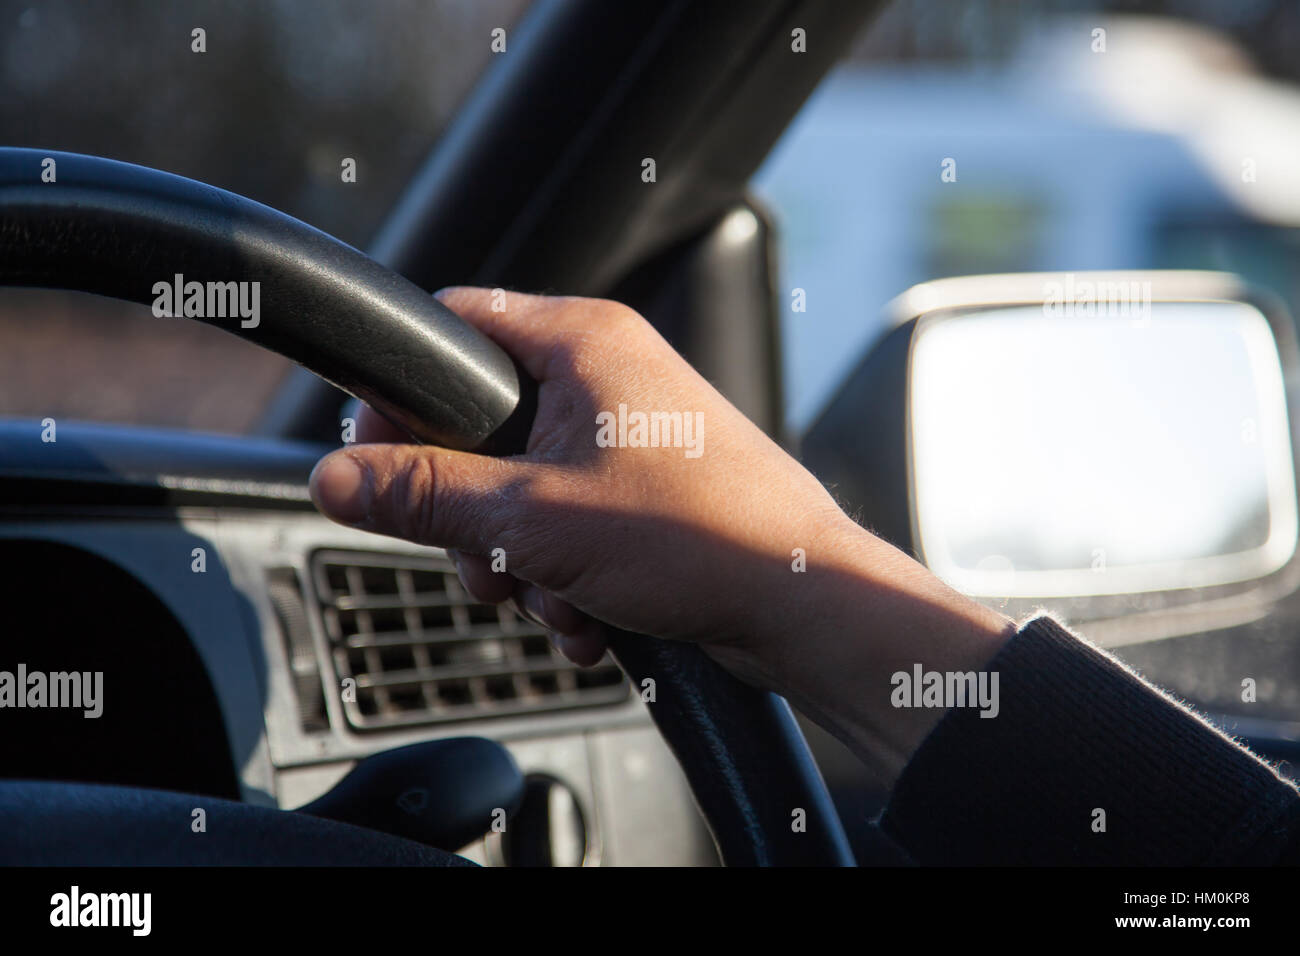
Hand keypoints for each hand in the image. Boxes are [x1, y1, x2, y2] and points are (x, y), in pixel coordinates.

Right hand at [310, 289, 1012, 781]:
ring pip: (522, 488)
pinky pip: (570, 524)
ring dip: (519, 559)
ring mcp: (633, 434)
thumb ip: (424, 495)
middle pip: (481, 426)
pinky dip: (564, 575)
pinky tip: (588, 618)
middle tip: (485, 559)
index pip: (454, 327)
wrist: (805, 604)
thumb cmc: (700, 537)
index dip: (403, 395)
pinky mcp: (649, 491)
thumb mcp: (533, 519)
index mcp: (583, 341)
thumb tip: (339, 478)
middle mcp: (610, 374)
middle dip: (470, 513)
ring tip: (553, 600)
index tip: (380, 459)